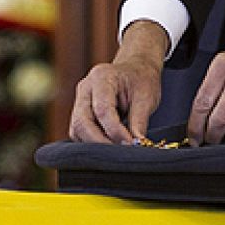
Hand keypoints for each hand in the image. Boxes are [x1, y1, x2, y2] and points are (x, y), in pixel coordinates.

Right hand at [69, 21, 167, 142]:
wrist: (134, 70)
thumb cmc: (141, 80)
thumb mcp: (147, 97)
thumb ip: (139, 121)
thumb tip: (137, 145)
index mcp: (101, 77)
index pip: (102, 109)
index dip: (115, 131)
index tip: (131, 144)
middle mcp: (85, 88)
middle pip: (82, 122)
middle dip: (100, 142)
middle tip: (121, 154)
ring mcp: (80, 101)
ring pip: (77, 130)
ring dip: (95, 144)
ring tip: (118, 151)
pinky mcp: (80, 113)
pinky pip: (79, 133)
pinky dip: (92, 143)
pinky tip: (110, 146)